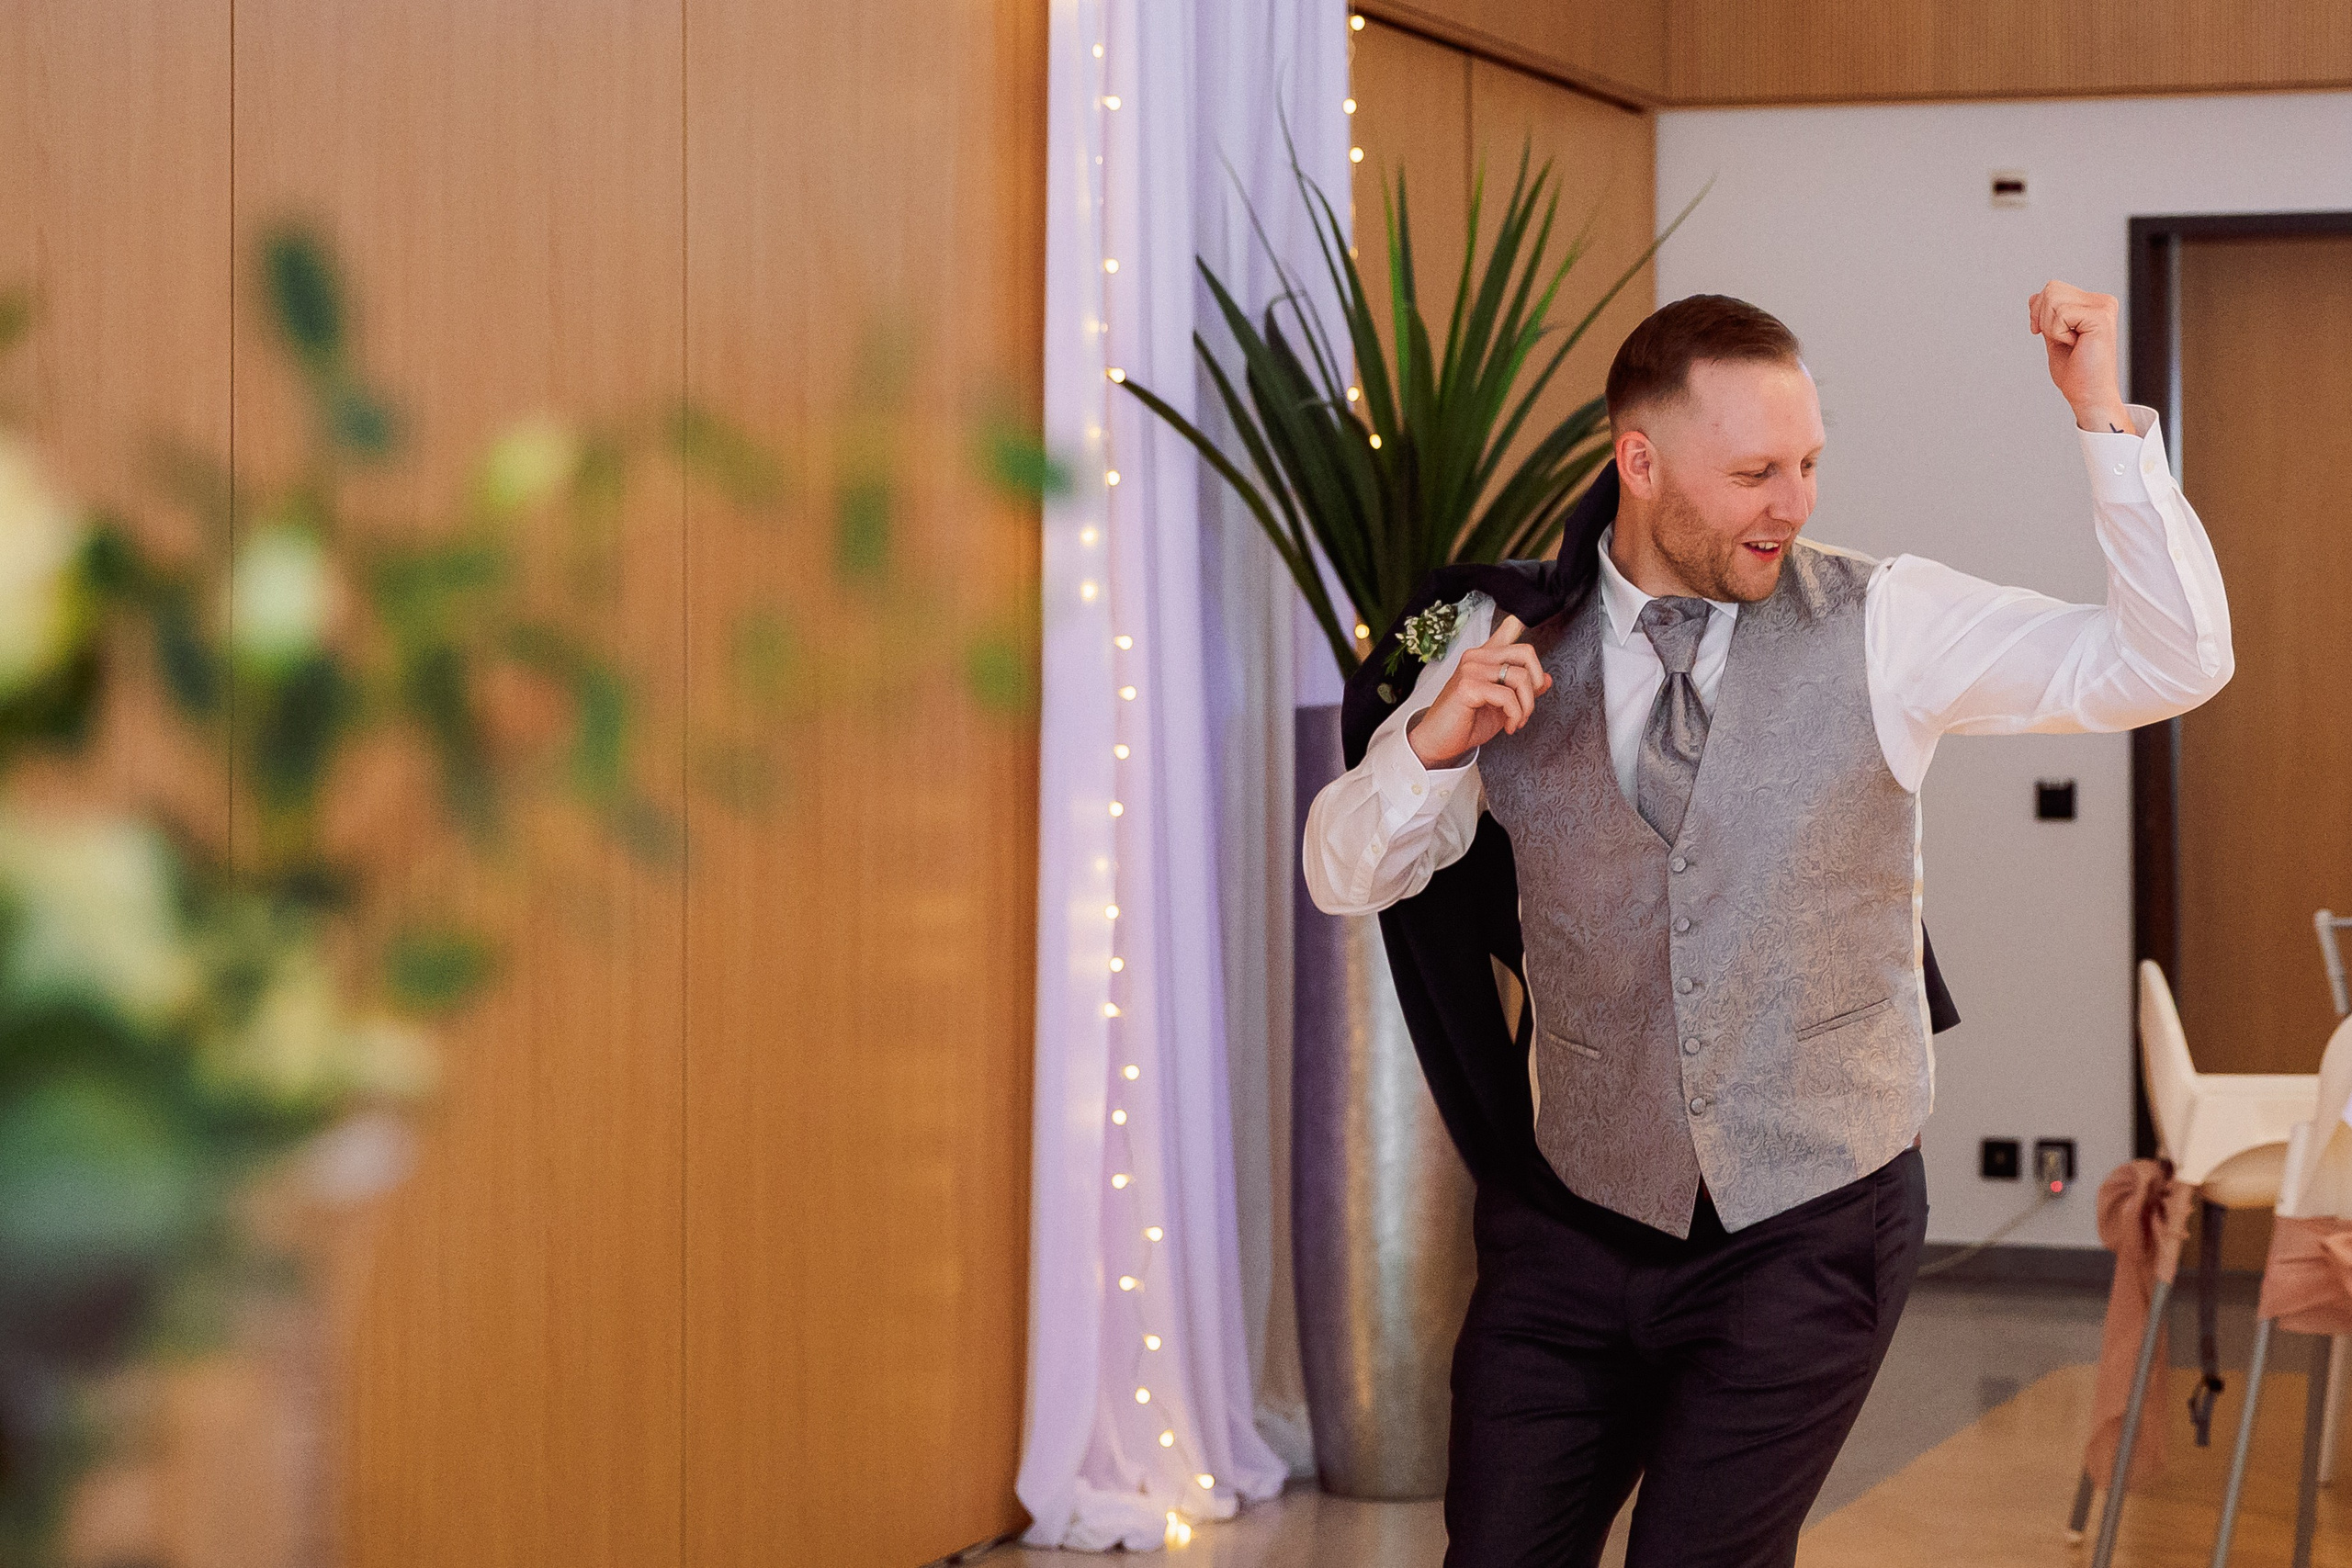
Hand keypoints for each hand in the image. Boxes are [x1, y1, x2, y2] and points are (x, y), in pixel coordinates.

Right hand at [1406, 613, 1551, 768]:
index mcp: (1485, 657)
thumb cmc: (1465, 722)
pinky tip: (1508, 726)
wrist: (1439, 742)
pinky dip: (1514, 715)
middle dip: (1536, 683)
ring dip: (1526, 706)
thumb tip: (1547, 679)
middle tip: (1528, 705)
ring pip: (1520, 678)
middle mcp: (1477, 657)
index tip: (1526, 622)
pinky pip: (1507, 696)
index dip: (1522, 622)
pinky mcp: (1468, 687)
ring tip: (1516, 720)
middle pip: (1526, 651)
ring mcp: (1471, 669)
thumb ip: (1522, 689)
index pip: (1508, 628)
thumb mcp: (1502, 705)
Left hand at [2028, 279, 2129, 431]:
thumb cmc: (2076, 372)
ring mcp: (2103, 307)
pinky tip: (2076, 345)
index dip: (2039, 312)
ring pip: (2053, 298)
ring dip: (2051, 327)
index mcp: (2093, 303)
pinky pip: (2060, 313)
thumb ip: (2048, 315)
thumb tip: (2036, 296)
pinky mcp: (2100, 317)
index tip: (2047, 334)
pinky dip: (2058, 334)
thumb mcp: (2054, 336)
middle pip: (2051, 289)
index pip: (2052, 288)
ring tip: (2071, 343)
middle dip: (2044, 318)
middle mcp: (2102, 301)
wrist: (2089, 396)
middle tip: (2063, 340)